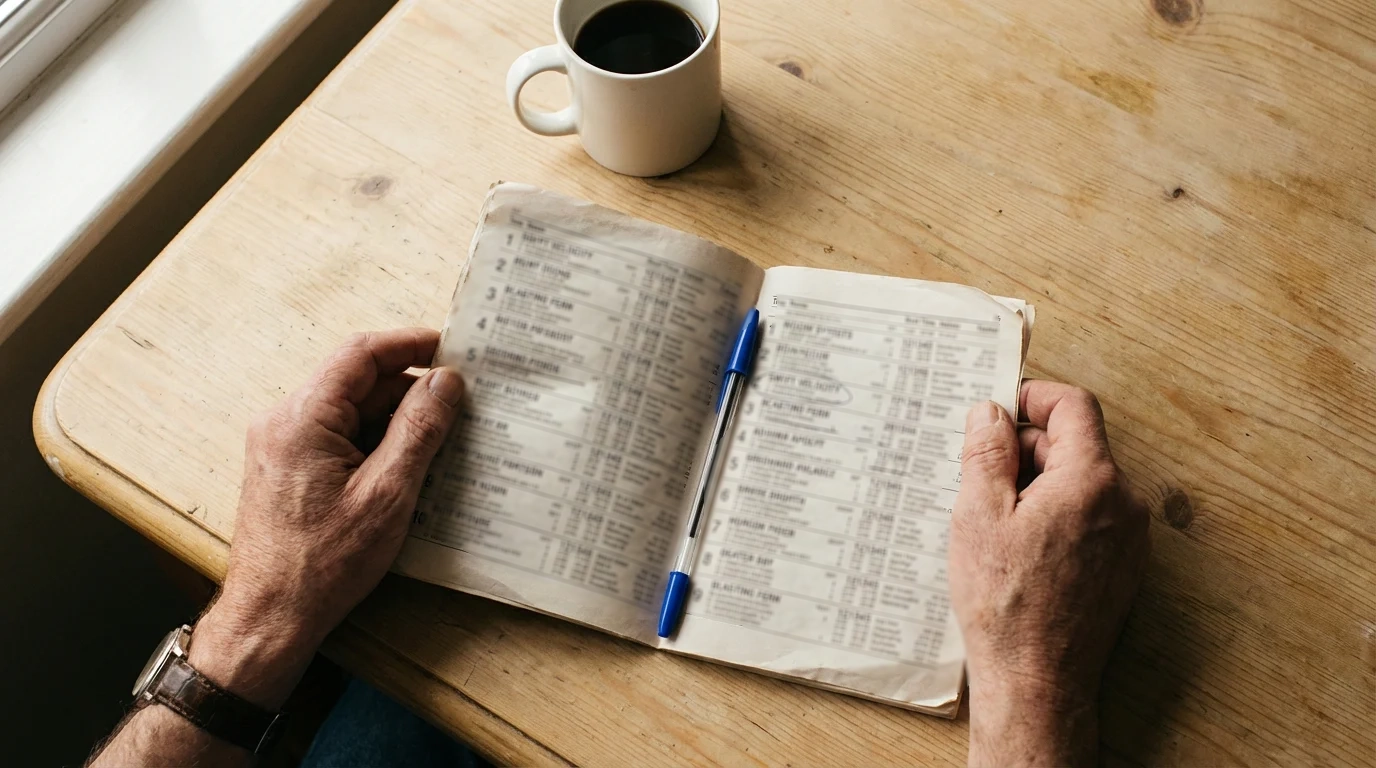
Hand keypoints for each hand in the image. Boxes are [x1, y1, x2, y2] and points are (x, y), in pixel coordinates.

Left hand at [189, 329, 462, 708]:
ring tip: (443, 441)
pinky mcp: (289, 468)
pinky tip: (410, 466)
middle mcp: (283, 421)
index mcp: (301, 418)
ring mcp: (282, 445)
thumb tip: (445, 381)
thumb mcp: (387, 493)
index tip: (453, 348)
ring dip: (396, 420)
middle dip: (410, 389)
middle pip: (357, 382)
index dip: (410, 345)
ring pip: (351, 411)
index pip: (361, 355)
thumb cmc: (323, 564)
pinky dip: (376, 443)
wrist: (271, 617)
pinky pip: (339, 437)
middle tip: (461, 403)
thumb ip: (419, 429)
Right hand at [950, 381, 1149, 766]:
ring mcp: (1129, 538)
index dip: (1033, 398)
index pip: (1074, 406)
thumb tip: (991, 413)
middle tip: (980, 478)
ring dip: (1038, 487)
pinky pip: (1089, 518)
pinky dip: (1055, 517)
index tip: (1000, 411)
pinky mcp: (1123, 567)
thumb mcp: (979, 515)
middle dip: (1027, 450)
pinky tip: (1018, 550)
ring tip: (995, 524)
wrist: (1038, 682)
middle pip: (1076, 445)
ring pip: (1081, 484)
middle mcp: (1124, 503)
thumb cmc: (1006, 605)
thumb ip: (988, 453)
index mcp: (1092, 480)